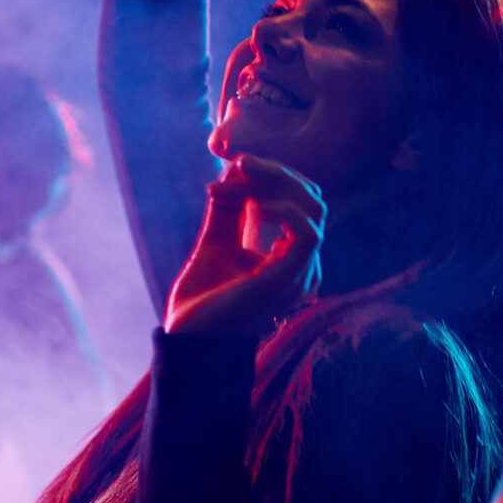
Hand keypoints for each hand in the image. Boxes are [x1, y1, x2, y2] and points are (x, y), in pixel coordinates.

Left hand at [165, 157, 321, 337]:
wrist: (189, 341)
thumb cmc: (202, 301)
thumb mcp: (216, 242)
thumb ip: (228, 209)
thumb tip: (235, 169)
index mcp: (290, 259)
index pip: (300, 203)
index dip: (269, 178)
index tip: (229, 169)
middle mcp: (303, 266)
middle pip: (312, 199)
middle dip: (276, 172)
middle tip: (239, 161)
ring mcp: (300, 273)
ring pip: (313, 207)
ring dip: (275, 181)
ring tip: (239, 176)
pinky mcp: (291, 278)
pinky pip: (306, 229)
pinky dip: (281, 206)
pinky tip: (253, 204)